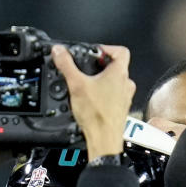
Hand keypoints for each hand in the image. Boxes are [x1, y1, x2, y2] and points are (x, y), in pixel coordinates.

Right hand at [52, 44, 134, 159]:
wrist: (104, 138)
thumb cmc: (97, 114)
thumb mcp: (76, 84)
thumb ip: (66, 65)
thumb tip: (59, 51)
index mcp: (120, 73)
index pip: (121, 51)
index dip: (106, 48)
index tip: (93, 52)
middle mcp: (126, 83)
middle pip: (116, 66)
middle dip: (99, 65)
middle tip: (85, 68)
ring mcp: (126, 96)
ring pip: (115, 81)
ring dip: (101, 79)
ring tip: (86, 83)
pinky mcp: (121, 107)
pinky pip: (114, 94)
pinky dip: (103, 92)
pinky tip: (91, 98)